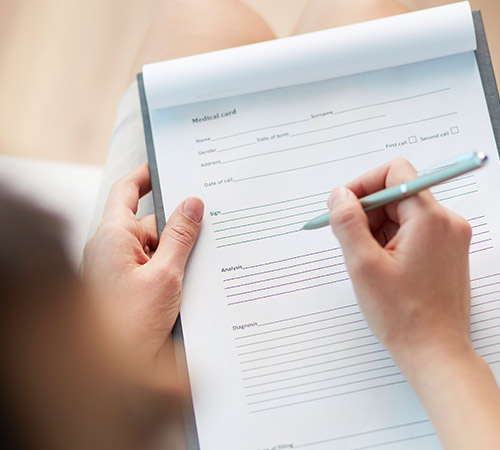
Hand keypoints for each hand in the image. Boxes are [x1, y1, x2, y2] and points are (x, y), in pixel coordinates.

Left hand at [84, 164, 203, 376]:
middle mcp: (111, 249)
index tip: (165, 167)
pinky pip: (149, 266)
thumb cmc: (129, 325)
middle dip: (176, 228)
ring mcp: (117, 269)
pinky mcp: (124, 286)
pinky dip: (167, 269)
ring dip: (174, 254)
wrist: (111, 373)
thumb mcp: (165, 276)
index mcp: (113, 236)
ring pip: (153, 247)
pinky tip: (185, 284)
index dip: (145, 176)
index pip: (127, 191)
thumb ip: (180, 237)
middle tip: (204, 232)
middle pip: (149, 223)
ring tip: (193, 270)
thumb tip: (192, 204)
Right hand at [328, 158, 499, 448]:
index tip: (343, 207)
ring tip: (367, 261)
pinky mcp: (445, 251)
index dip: (363, 185)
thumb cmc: (403, 316)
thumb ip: (347, 222)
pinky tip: (380, 267)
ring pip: (402, 214)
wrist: (435, 353)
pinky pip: (411, 231)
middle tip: (350, 242)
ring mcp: (448, 237)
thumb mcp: (363, 265)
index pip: (394, 174)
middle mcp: (446, 222)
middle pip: (397, 194)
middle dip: (368, 213)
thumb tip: (339, 195)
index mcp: (430, 219)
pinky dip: (390, 241)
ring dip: (377, 229)